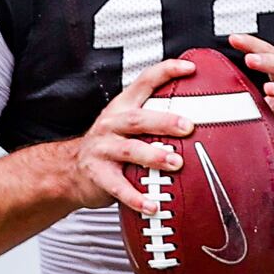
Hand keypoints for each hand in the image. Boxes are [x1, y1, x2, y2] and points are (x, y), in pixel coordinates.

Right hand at [50, 59, 201, 213]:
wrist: (69, 170)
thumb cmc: (110, 146)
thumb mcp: (127, 125)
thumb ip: (155, 118)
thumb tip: (203, 116)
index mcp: (122, 108)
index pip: (143, 82)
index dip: (166, 72)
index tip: (190, 68)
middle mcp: (110, 125)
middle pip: (137, 119)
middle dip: (163, 121)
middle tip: (187, 126)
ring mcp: (102, 150)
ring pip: (128, 150)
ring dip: (153, 155)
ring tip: (175, 162)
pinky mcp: (98, 175)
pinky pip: (118, 187)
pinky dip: (137, 197)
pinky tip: (153, 205)